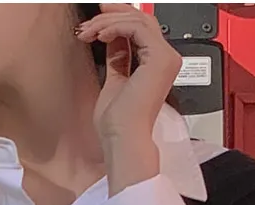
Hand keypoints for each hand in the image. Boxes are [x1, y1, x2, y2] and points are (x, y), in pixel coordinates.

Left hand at [78, 4, 183, 156]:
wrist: (123, 139)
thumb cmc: (118, 124)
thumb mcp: (114, 80)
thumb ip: (118, 57)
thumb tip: (113, 38)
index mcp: (156, 66)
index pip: (141, 30)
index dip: (118, 20)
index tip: (97, 20)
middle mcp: (165, 59)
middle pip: (141, 20)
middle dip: (113, 14)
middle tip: (91, 18)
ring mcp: (165, 57)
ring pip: (137, 21)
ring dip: (108, 22)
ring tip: (89, 32)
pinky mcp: (160, 57)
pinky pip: (136, 28)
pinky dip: (115, 27)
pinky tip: (100, 35)